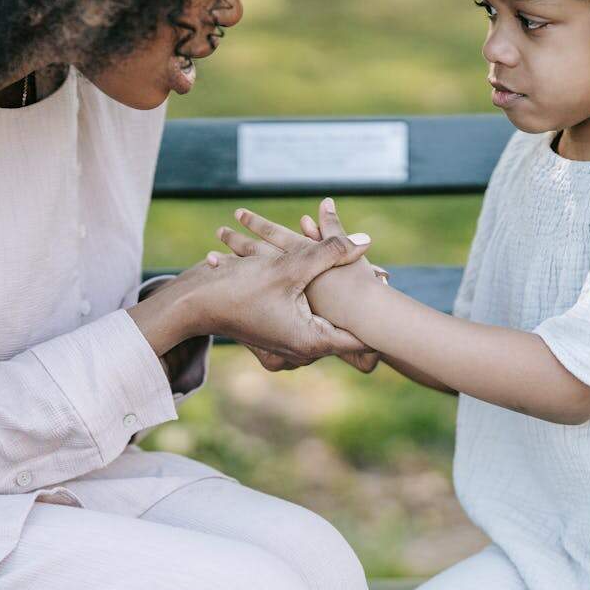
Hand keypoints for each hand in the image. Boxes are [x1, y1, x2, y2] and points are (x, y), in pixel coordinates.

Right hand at [214, 199, 385, 371]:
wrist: (196, 301)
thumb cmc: (239, 288)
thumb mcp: (289, 266)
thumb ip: (330, 251)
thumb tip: (367, 240)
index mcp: (310, 341)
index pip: (361, 339)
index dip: (379, 314)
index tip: (394, 289)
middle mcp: (304, 349)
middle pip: (347, 327)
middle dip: (363, 301)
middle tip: (388, 276)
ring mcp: (293, 344)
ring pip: (328, 317)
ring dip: (340, 295)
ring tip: (369, 274)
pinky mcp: (283, 333)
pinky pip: (310, 314)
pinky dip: (319, 295)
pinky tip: (329, 274)